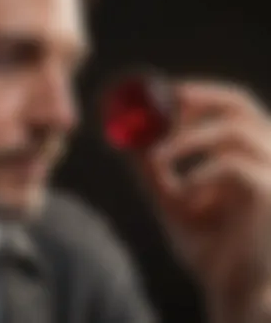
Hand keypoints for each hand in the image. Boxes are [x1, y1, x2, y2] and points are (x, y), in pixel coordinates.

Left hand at [140, 80, 270, 321]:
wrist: (238, 291)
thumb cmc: (211, 246)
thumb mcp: (173, 202)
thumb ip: (154, 172)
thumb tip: (129, 142)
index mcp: (246, 156)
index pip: (228, 107)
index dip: (196, 94)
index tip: (161, 94)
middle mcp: (267, 158)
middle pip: (238, 105)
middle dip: (196, 98)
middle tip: (158, 105)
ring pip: (235, 132)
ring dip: (188, 139)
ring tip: (157, 157)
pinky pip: (234, 168)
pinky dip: (200, 175)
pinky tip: (186, 197)